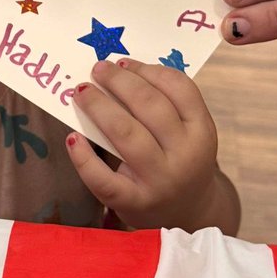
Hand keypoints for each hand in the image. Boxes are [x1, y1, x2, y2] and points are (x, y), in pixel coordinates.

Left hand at [66, 59, 232, 230]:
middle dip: (119, 82)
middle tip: (97, 69)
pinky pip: (103, 179)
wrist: (189, 215)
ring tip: (81, 92)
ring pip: (126, 134)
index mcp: (202, 131)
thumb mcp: (186, 133)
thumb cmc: (180, 160)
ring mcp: (160, 181)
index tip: (123, 62)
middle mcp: (185, 155)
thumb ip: (163, 105)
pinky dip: (84, 157)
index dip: (148, 70)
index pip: (179, 88)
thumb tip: (118, 71)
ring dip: (99, 107)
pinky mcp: (134, 203)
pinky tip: (73, 138)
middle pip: (149, 106)